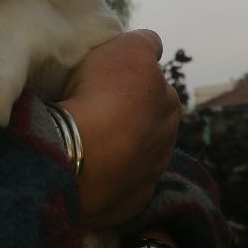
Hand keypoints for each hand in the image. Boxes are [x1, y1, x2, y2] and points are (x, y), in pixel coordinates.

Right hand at [59, 30, 180, 229]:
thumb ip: (145, 43)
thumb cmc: (102, 95)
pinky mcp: (130, 204)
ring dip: (117, 150)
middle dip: (127, 118)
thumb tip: (151, 47)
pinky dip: (107, 178)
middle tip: (95, 113)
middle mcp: (167, 141)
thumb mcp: (127, 48)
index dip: (127, 82)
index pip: (152, 85)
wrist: (76, 155)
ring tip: (87, 143)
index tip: (105, 84)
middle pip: (145, 122)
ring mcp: (149, 177)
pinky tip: (87, 169)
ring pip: (134, 156)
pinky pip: (119, 186)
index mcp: (170, 103)